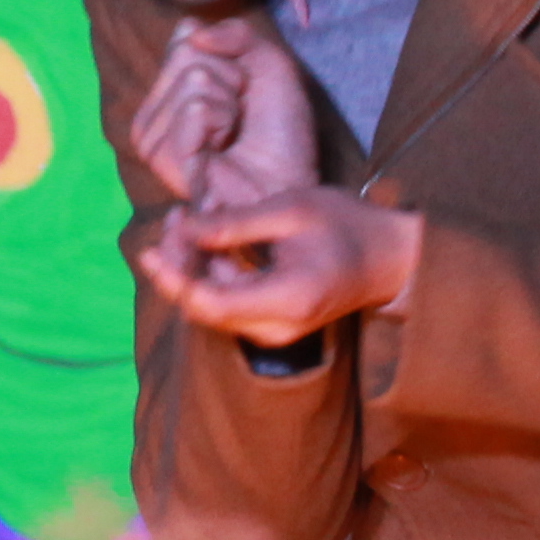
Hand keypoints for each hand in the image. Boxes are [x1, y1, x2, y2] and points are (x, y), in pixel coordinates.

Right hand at [124, 18, 314, 208]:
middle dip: (231, 78)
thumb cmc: (282, 132)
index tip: (246, 90)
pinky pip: (195, 108)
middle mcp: (154, 112)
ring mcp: (153, 137)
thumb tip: (189, 28)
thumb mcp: (269, 64)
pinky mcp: (164, 158)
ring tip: (233, 135)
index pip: (186, 36)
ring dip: (229, 103)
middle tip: (242, 117)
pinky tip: (225, 148)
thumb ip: (235, 34)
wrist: (292, 185)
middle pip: (187, 54)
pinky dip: (223, 120)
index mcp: (170, 91)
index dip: (232, 58)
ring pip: (193, 78)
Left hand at [140, 173, 425, 347]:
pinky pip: (231, 303)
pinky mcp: (275, 323)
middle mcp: (277, 327)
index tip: (149, 250)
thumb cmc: (348, 225)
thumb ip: (236, 224)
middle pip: (206, 308)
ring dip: (194, 268)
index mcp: (285, 299)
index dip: (174, 280)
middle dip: (180, 266)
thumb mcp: (291, 210)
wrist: (390, 257)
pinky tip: (208, 240)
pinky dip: (213, 274)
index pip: (209, 304)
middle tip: (174, 218)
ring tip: (186, 221)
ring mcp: (276, 330)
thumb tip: (185, 229)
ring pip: (215, 306)